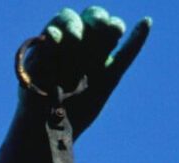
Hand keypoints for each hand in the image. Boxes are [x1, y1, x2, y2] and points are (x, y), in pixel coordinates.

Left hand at [18, 6, 150, 136]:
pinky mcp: (109, 75)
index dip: (71, 24)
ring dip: (113, 26)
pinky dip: (137, 39)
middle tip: (96, 30)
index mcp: (56, 38)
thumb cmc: (32, 99)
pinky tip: (146, 22)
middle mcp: (77, 42)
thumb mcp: (32, 75)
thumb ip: (43, 54)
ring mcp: (95, 57)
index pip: (67, 19)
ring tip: (113, 30)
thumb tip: (52, 34)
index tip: (72, 38)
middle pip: (92, 18)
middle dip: (95, 20)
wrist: (45, 128)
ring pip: (109, 33)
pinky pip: (126, 55)